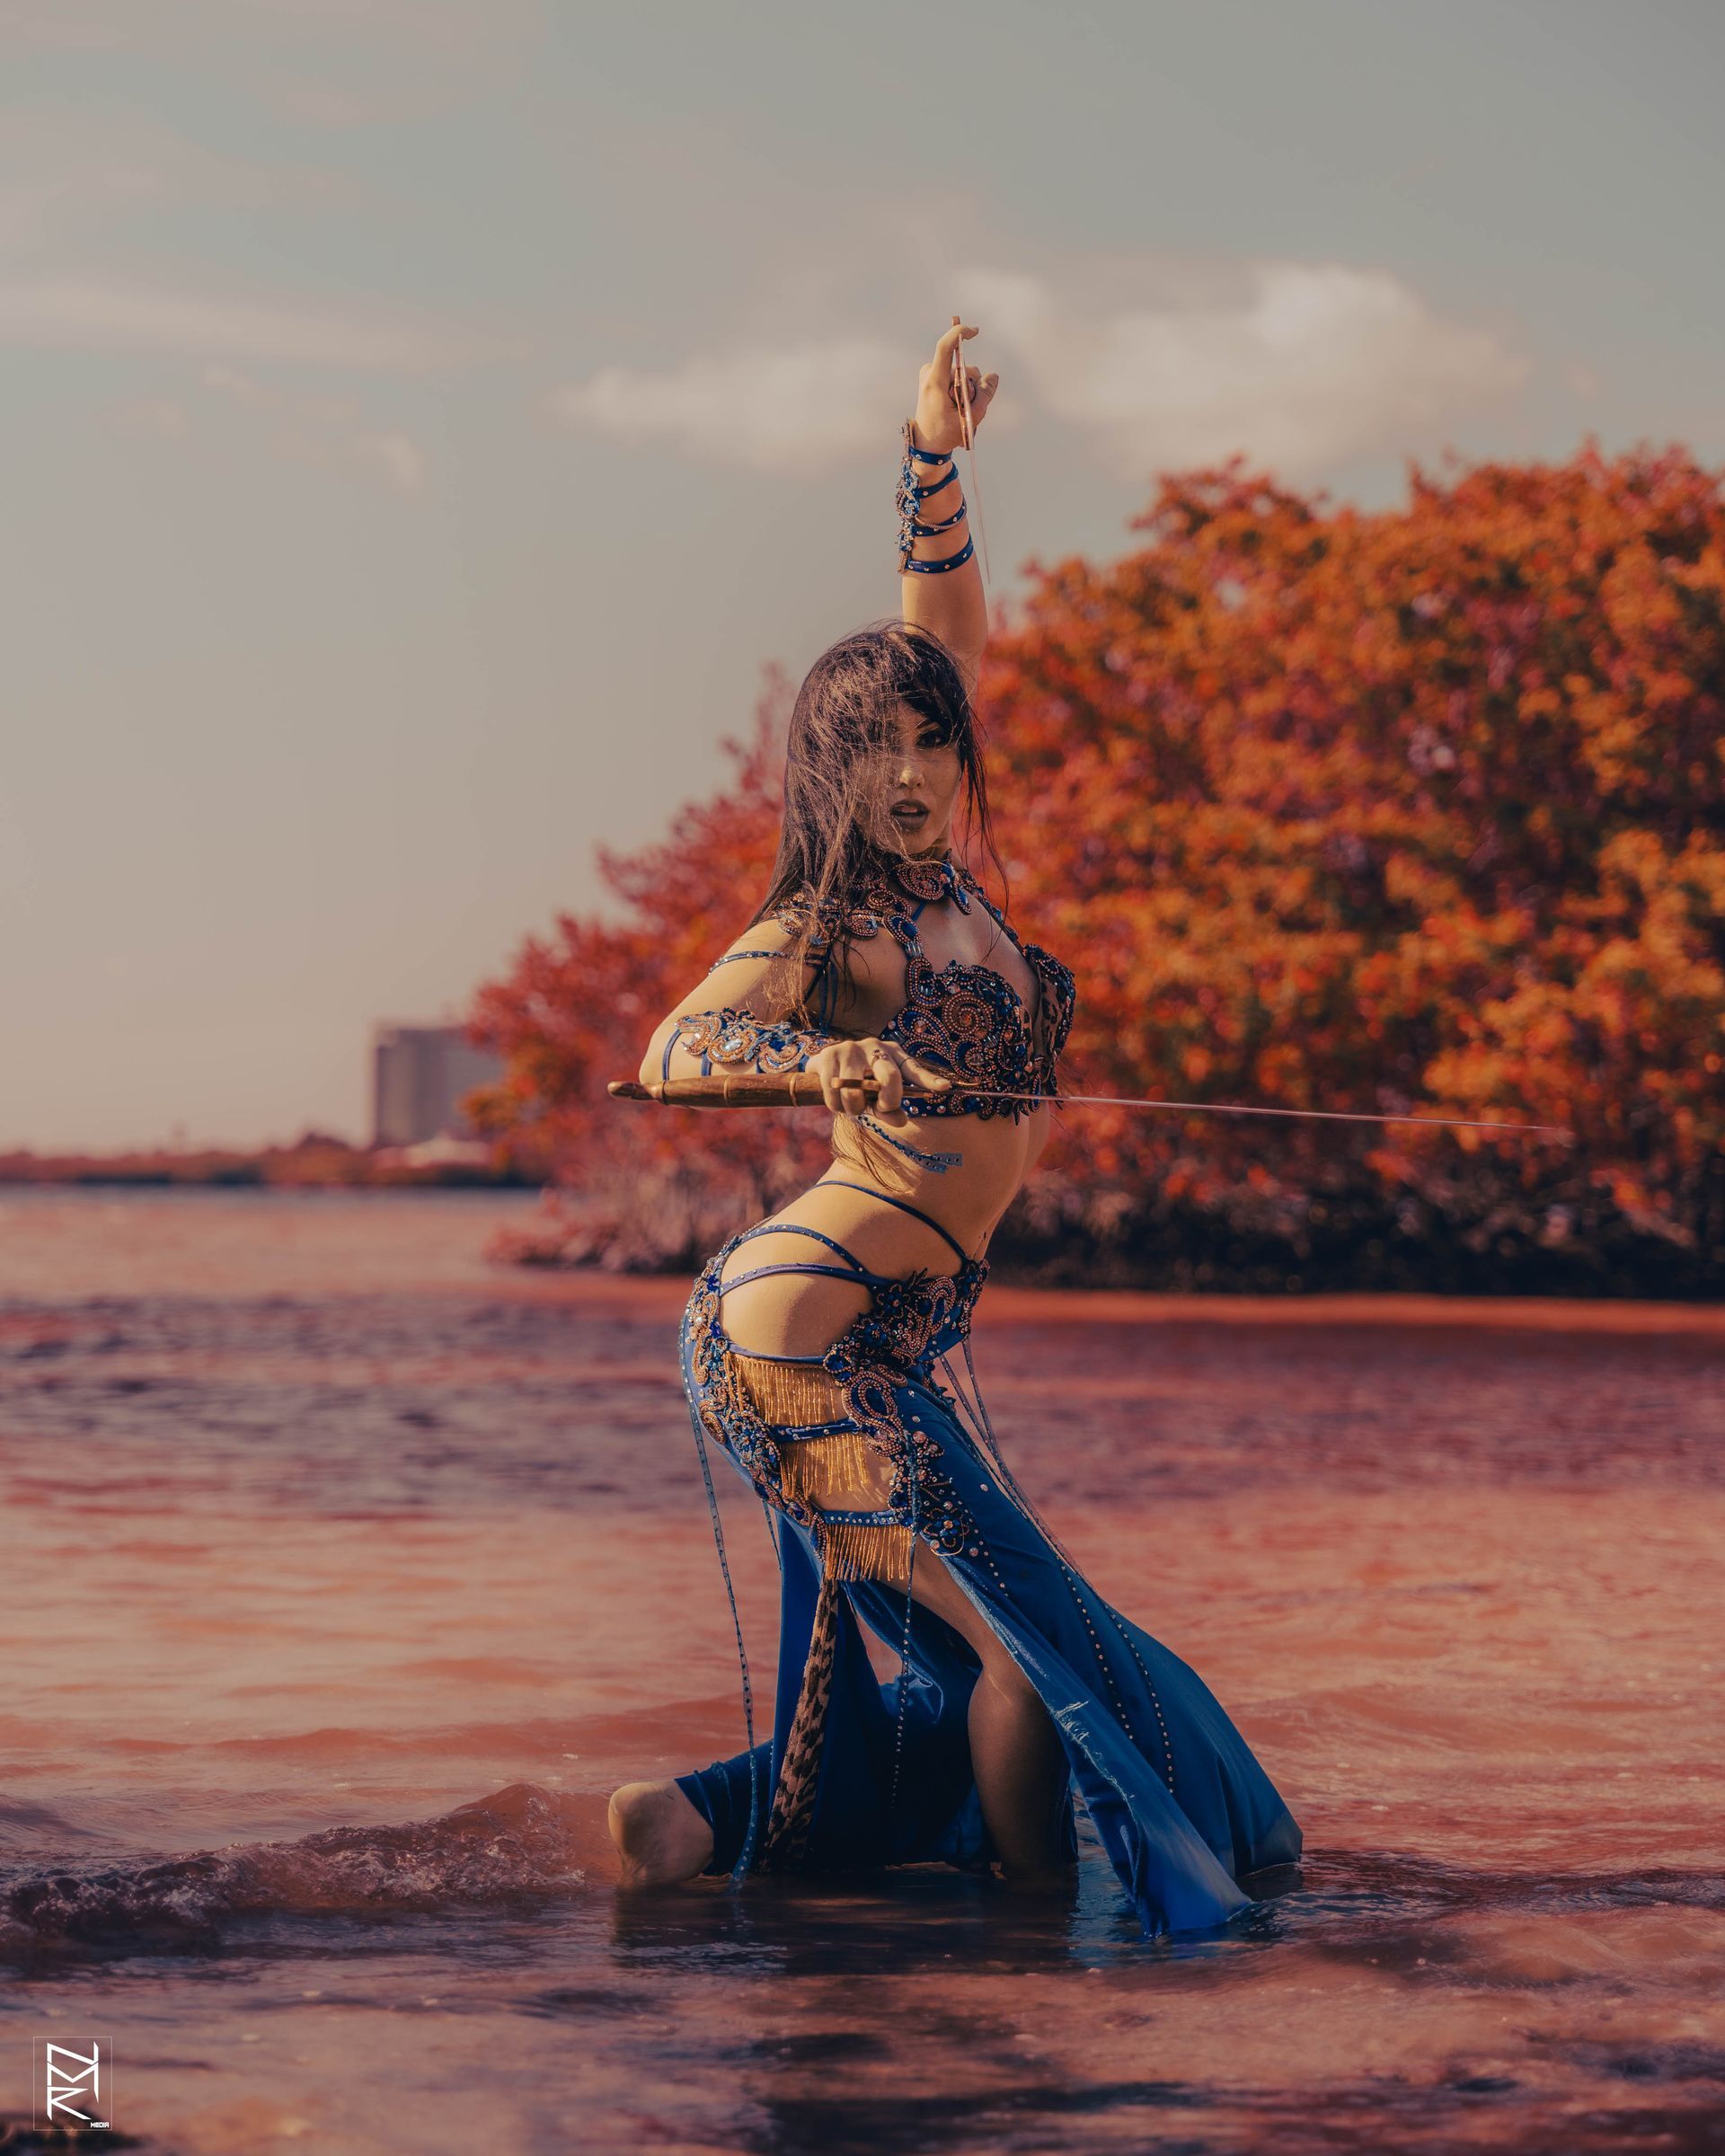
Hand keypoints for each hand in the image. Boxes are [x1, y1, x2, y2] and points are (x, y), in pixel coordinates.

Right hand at [806, 1037, 952, 1116]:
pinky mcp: (829, 1055)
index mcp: (893, 1054)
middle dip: (888, 1101)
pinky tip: (836, 1101)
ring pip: (857, 1091)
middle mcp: (875, 1046)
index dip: (929, 1079)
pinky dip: (835, 1106)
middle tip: (880, 1109)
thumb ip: (889, 1109)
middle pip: (890, 1077)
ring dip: (854, 1108)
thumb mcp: (876, 1096)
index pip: (913, 1069)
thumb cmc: (857, 1083)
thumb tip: (902, 1121)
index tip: (945, 1087)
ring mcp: (851, 1048)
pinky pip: (835, 1093)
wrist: (822, 1068)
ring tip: (852, 1106)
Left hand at [912, 320, 998, 457]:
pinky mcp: (934, 378)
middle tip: (965, 408)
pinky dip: (962, 389)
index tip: (975, 332)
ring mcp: (930, 375)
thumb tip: (993, 376)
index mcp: (935, 381)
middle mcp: (930, 374)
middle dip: (972, 384)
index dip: (960, 334)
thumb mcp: (971, 417)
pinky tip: (957, 405)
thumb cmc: (946, 433)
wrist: (927, 444)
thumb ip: (984, 395)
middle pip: (963, 367)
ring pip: (961, 373)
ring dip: (967, 389)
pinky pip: (956, 377)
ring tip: (959, 409)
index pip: (945, 348)